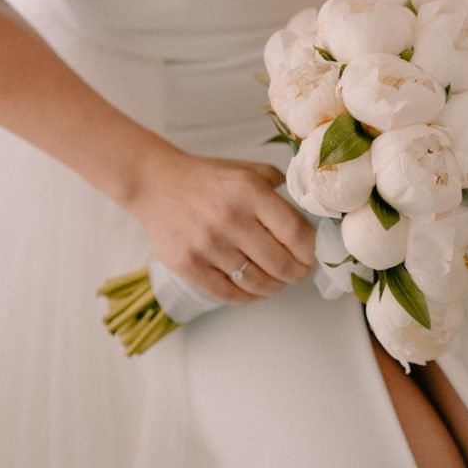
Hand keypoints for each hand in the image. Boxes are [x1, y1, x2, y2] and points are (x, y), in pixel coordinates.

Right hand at [128, 141, 316, 304]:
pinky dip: (248, 297)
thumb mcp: (246, 170)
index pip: (295, 232)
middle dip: (297, 274)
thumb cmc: (207, 178)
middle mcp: (230, 218)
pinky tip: (254, 291)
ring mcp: (208, 245)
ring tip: (277, 282)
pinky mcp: (188, 265)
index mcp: (250, 192)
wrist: (155, 184)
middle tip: (299, 273)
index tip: (312, 255)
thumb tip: (309, 209)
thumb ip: (279, 185)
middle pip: (280, 263)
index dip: (310, 251)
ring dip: (275, 287)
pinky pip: (229, 294)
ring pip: (257, 283)